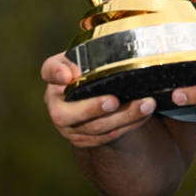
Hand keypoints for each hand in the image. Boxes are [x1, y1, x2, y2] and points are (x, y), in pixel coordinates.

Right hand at [41, 52, 155, 148]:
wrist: (98, 93)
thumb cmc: (94, 69)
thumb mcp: (91, 56)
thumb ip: (89, 55)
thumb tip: (76, 72)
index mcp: (56, 77)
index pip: (49, 70)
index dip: (56, 74)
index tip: (67, 76)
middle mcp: (56, 105)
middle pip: (66, 114)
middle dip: (92, 108)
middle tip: (114, 101)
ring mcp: (69, 126)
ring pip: (94, 128)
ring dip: (123, 117)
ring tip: (146, 104)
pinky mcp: (85, 140)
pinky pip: (107, 136)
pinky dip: (129, 125)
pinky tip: (144, 114)